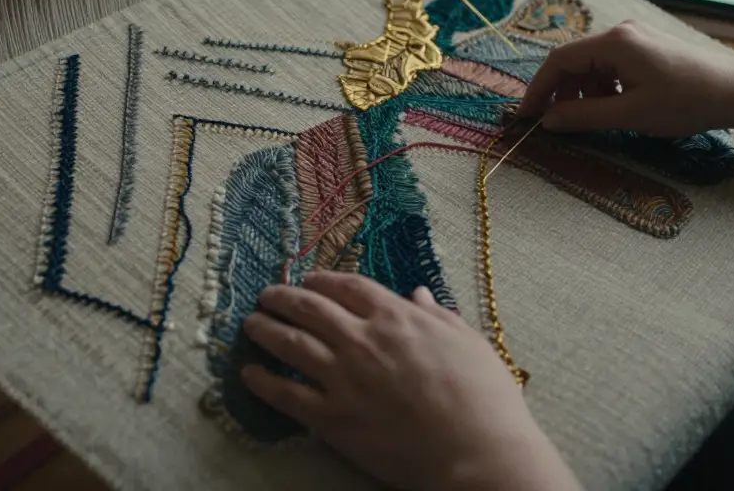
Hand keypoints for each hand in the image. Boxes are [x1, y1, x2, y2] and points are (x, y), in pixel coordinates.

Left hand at [241, 272, 580, 490]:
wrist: (478, 453)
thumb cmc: (485, 399)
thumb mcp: (469, 343)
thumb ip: (438, 316)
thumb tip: (418, 294)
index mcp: (397, 317)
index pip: (348, 286)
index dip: (323, 280)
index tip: (308, 280)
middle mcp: (363, 340)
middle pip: (310, 308)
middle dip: (283, 297)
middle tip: (267, 295)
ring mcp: (344, 379)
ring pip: (290, 344)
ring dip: (265, 330)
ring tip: (251, 324)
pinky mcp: (333, 419)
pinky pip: (286, 395)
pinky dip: (262, 382)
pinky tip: (248, 374)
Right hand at [518, 20, 733, 136]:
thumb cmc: (687, 102)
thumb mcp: (631, 114)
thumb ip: (584, 116)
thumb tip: (547, 121)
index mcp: (615, 41)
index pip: (559, 61)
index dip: (538, 90)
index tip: (526, 117)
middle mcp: (622, 32)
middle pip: (574, 61)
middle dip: (561, 93)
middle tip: (556, 124)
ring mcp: (636, 38)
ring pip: (592, 65)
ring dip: (583, 93)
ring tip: (593, 119)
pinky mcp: (648, 48)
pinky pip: (611, 66)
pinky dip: (603, 88)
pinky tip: (616, 108)